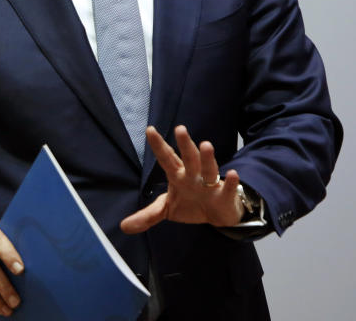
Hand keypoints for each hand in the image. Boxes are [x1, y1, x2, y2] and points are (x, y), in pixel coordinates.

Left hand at [120, 125, 244, 233]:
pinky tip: (232, 174)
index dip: (158, 145)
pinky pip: (228, 188)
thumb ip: (147, 215)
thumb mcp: (166, 209)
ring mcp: (210, 184)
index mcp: (177, 175)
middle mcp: (193, 175)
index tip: (150, 130)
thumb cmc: (190, 205)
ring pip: (208, 169)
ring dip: (207, 158)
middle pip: (189, 158)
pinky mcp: (225, 196)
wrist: (217, 216)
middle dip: (184, 144)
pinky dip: (231, 183)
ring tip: (205, 144)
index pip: (166, 158)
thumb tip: (124, 227)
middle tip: (179, 129)